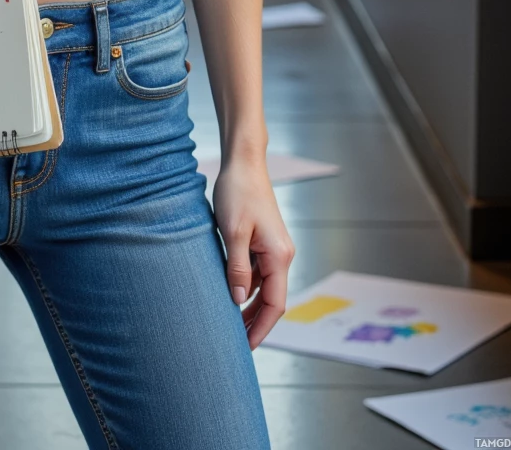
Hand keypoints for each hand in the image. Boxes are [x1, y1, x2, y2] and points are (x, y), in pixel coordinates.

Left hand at [211, 152, 295, 348]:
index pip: (275, 304)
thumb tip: (237, 300)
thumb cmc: (237, 192)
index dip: (261, 328)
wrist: (243, 162)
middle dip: (254, 321)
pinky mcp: (264, 241)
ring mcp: (274, 248)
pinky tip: (229, 292)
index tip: (247, 347)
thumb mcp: (232, 232)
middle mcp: (282, 254)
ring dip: (248, 305)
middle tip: (233, 341)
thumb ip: (236, 268)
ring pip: (263, 287)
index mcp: (279, 255)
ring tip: (228, 322)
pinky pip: (258, 272)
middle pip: (271, 299)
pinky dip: (246, 286)